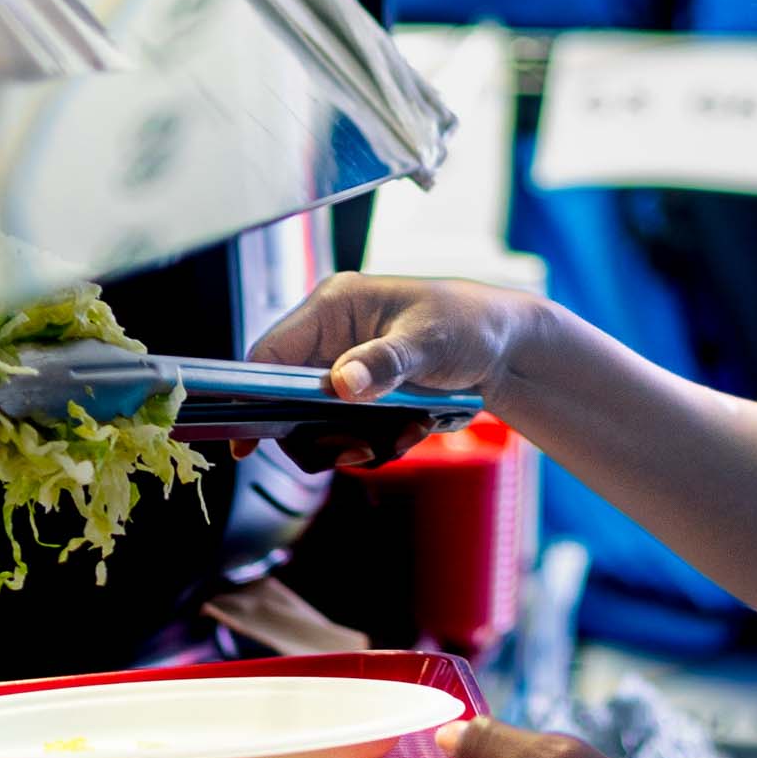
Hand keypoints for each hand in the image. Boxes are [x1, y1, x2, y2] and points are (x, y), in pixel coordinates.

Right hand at [232, 274, 548, 464]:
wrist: (509, 349)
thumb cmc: (471, 324)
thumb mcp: (428, 341)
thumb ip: (384, 363)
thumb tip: (341, 384)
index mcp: (334, 307)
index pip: (268, 354)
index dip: (251, 398)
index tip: (247, 440)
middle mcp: (332, 339)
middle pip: (287, 401)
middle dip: (320, 434)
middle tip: (359, 451)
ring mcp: (347, 370)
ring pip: (319, 426)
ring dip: (356, 443)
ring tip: (401, 438)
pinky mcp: (365, 397)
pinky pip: (351, 434)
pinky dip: (379, 444)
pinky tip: (413, 431)